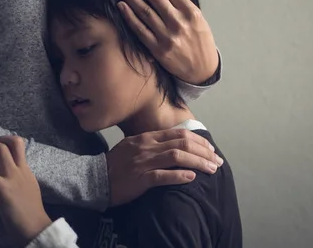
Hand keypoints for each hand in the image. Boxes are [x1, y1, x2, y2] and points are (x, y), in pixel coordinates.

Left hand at [0, 136, 51, 245]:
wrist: (34, 226)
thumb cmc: (31, 212)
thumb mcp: (29, 189)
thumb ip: (21, 180)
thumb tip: (12, 178)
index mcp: (27, 171)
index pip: (20, 147)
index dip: (8, 140)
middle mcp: (21, 170)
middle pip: (13, 142)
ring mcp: (12, 178)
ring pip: (0, 150)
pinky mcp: (1, 188)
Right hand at [106, 128, 223, 206]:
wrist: (95, 178)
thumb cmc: (117, 164)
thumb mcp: (134, 145)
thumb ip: (154, 143)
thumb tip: (176, 143)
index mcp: (148, 137)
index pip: (179, 133)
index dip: (198, 140)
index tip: (211, 149)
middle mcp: (147, 146)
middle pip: (182, 143)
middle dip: (203, 151)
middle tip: (217, 160)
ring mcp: (143, 162)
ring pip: (177, 157)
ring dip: (197, 162)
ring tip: (211, 169)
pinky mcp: (140, 179)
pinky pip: (162, 176)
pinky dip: (179, 176)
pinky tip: (192, 177)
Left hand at [115, 0, 218, 84]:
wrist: (202, 70)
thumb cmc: (200, 41)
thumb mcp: (197, 17)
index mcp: (191, 13)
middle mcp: (179, 23)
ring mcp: (167, 36)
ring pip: (144, 11)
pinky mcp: (157, 49)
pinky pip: (140, 29)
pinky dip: (129, 16)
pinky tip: (121, 5)